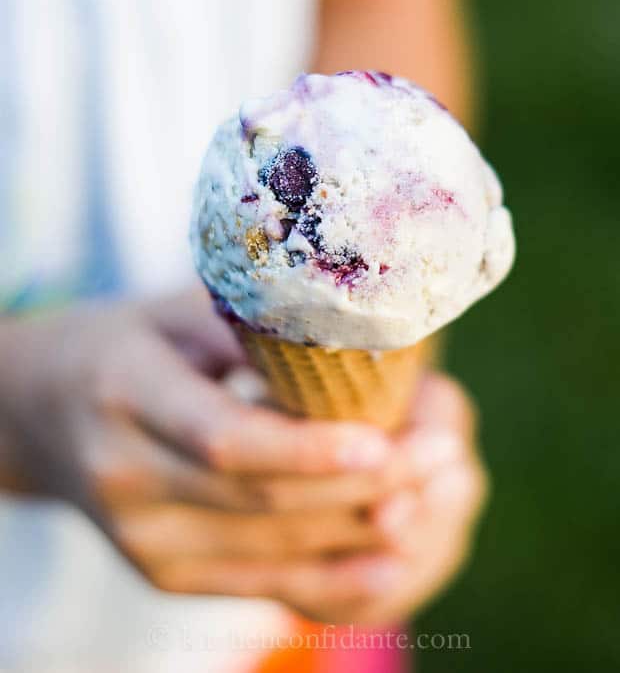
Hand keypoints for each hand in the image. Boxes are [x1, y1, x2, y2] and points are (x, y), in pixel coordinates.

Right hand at [0, 289, 486, 623]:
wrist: (41, 413)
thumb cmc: (124, 344)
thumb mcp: (175, 312)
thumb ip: (253, 324)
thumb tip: (361, 331)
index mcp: (126, 395)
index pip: (223, 439)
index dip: (307, 451)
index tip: (384, 443)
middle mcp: (126, 481)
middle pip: (262, 504)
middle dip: (363, 490)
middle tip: (443, 456)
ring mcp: (144, 542)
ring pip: (273, 553)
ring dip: (363, 532)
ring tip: (439, 493)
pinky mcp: (167, 575)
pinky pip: (262, 588)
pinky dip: (335, 579)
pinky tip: (396, 560)